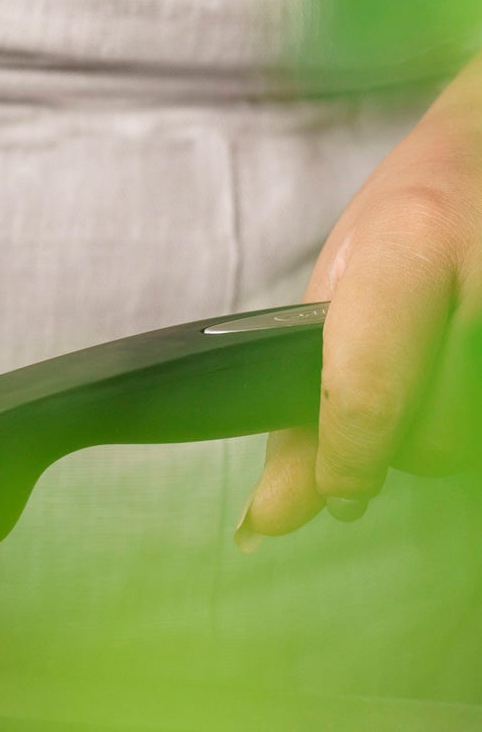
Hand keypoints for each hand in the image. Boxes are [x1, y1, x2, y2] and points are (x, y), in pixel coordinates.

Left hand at [238, 59, 481, 544]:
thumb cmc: (412, 215)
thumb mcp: (340, 286)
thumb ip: (303, 402)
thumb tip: (271, 517)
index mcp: (409, 249)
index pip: (368, 389)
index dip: (347, 460)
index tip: (337, 492)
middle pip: (433, 440)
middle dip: (397, 446)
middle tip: (391, 392)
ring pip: (470, 446)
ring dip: (444, 435)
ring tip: (434, 370)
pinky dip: (466, 417)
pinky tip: (456, 377)